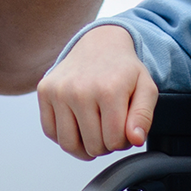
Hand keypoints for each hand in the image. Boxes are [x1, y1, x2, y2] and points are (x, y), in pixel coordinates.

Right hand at [37, 25, 158, 159]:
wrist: (99, 43)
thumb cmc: (124, 70)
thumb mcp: (146, 88)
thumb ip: (144, 116)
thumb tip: (135, 140)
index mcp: (109, 90)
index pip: (115, 141)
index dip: (123, 142)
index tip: (124, 129)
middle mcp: (80, 90)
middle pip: (93, 146)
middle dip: (105, 144)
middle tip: (109, 128)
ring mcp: (58, 90)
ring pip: (68, 144)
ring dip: (84, 147)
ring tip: (94, 133)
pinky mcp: (44, 91)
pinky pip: (50, 132)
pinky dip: (64, 136)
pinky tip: (77, 126)